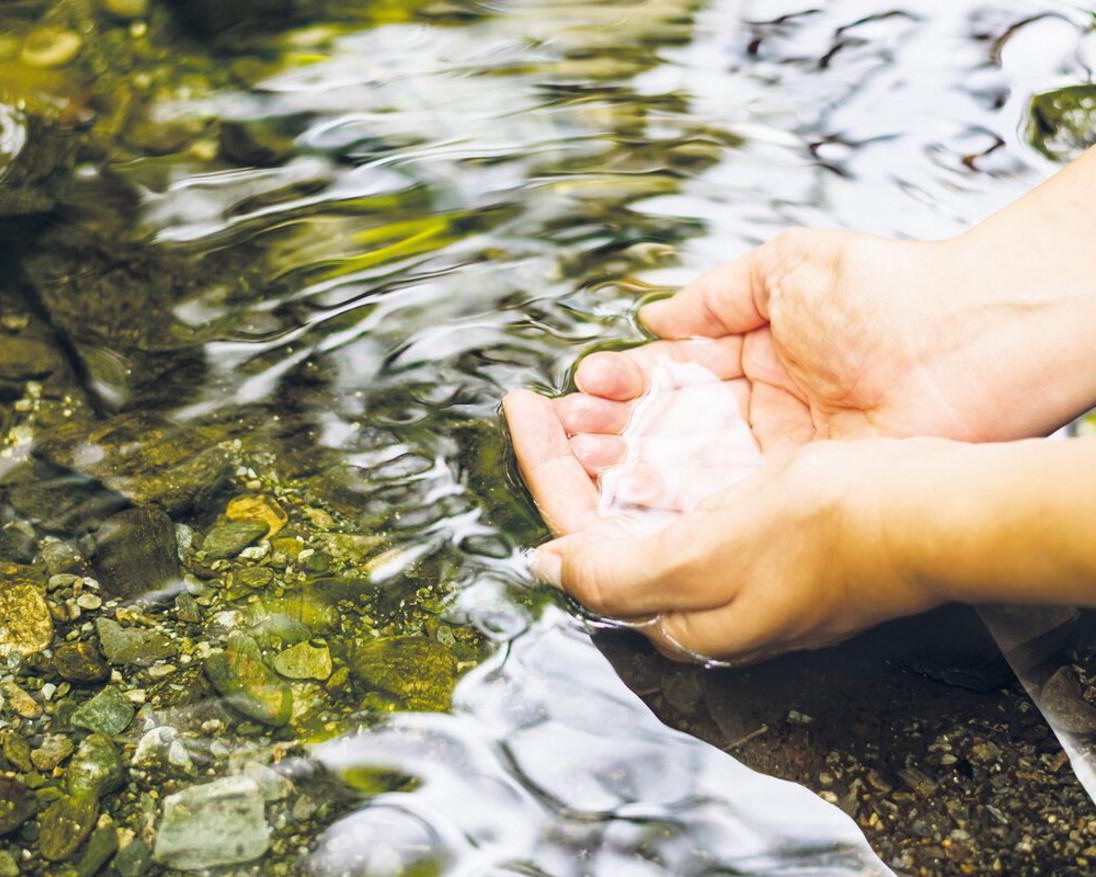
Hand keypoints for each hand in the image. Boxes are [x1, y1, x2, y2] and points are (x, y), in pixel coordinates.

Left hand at [507, 385, 946, 662]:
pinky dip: (666, 447)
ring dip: (616, 445)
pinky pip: (693, 487)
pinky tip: (663, 417)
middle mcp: (700, 594)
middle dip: (575, 455)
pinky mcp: (768, 533)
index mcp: (678, 610)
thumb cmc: (836, 535)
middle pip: (610, 518)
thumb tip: (548, 565)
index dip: (544, 470)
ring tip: (597, 396)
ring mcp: (736, 565)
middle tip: (553, 400)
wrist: (934, 515)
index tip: (524, 410)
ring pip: (649, 498)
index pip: (580, 537)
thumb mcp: (710, 557)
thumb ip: (618, 571)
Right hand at [567, 229, 1057, 462]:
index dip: (621, 383)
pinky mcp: (792, 491)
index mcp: (753, 355)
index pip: (668, 377)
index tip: (584, 384)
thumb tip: (656, 316)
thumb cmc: (893, 292)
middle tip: (563, 429)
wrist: (967, 340)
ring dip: (624, 462)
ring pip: (681, 467)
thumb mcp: (786, 267)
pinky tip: (629, 488)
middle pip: (663, 427)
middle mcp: (758, 410)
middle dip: (607, 428)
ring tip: (577, 455)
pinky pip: (720, 499)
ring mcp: (774, 455)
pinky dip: (670, 497)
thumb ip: (714, 294)